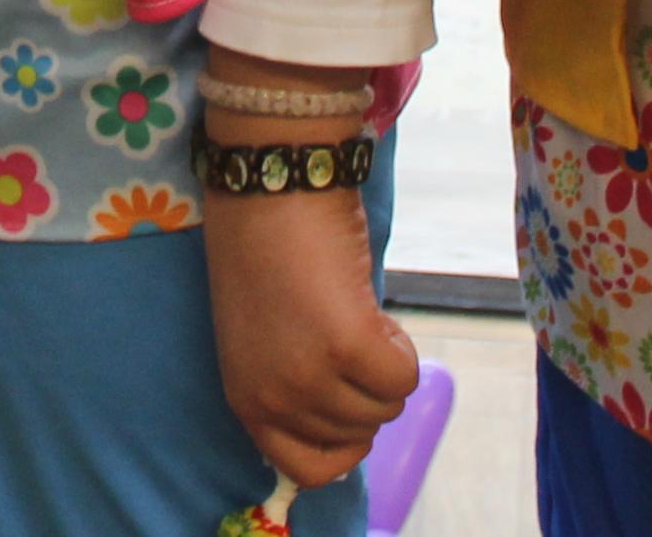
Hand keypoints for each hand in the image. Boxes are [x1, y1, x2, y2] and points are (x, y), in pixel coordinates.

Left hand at [197, 50, 419, 488]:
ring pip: (386, 408)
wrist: (268, 181)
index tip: (348, 396)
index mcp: (246, 400)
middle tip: (348, 334)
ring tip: (356, 314)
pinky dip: (403, 347)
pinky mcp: (347, 343)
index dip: (342, 436)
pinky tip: (372, 309)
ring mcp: (307, 375)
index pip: (308, 469)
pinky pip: (405, 377)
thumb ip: (291, 383)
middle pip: (358, 434)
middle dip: (367, 389)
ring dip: (386, 366)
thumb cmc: (265, 247)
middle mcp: (273, 397)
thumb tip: (348, 414)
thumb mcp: (263, 339)